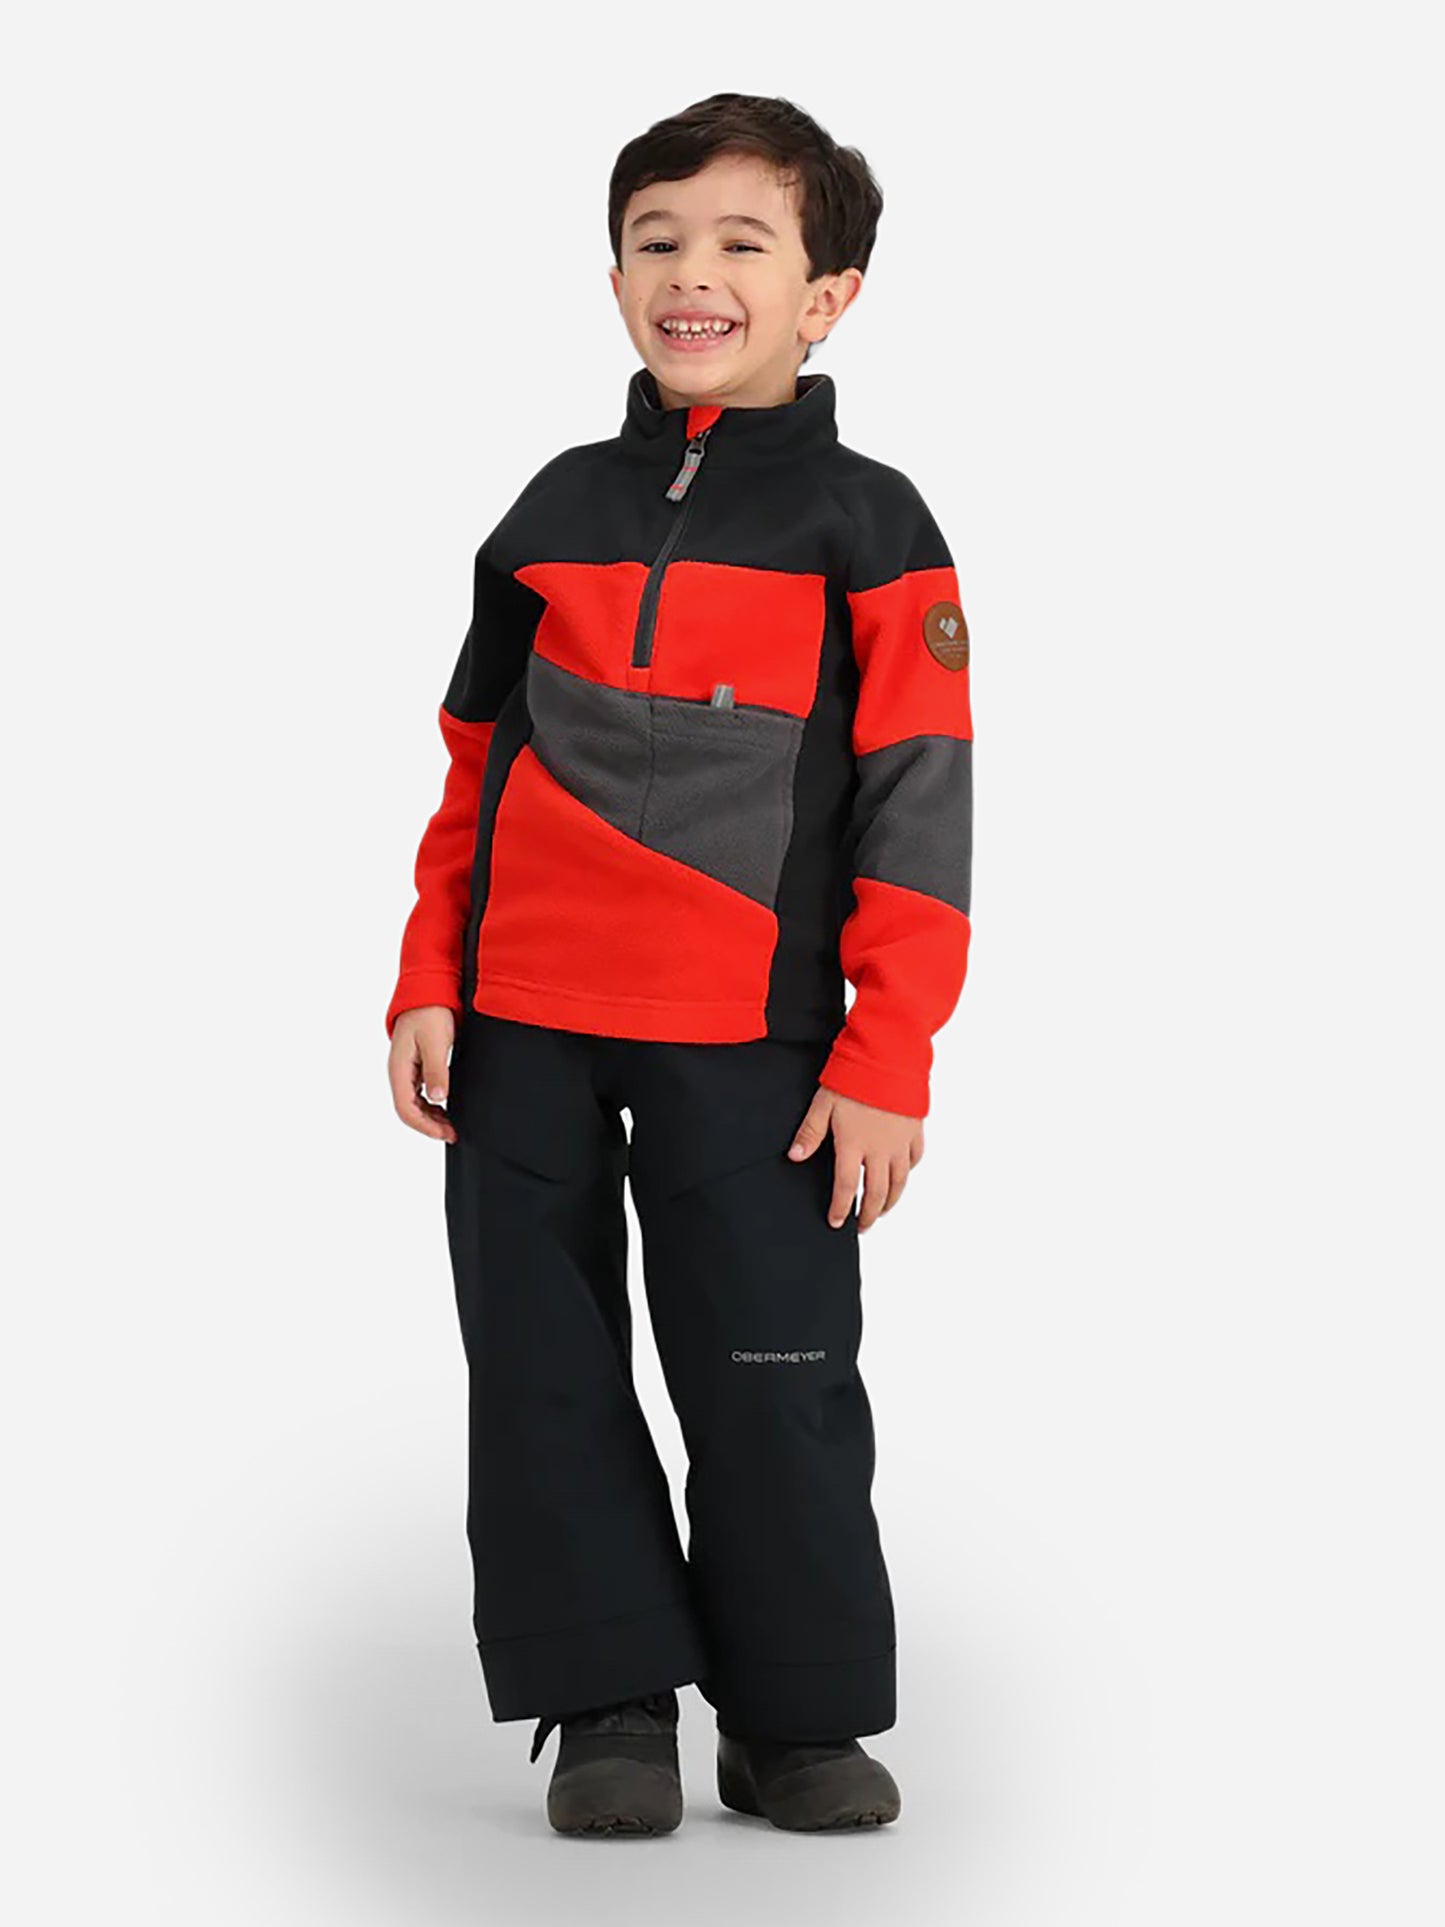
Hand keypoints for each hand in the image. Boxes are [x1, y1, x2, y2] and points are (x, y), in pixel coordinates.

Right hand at [388, 1006, 457, 1142]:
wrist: (427, 991)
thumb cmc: (429, 1012)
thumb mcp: (436, 1042)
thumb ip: (436, 1071)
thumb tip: (437, 1098)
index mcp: (399, 1069)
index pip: (406, 1110)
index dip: (425, 1126)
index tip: (445, 1133)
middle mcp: (399, 1072)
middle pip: (409, 1110)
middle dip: (429, 1125)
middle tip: (452, 1133)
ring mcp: (406, 1069)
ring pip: (413, 1103)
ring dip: (430, 1116)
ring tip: (450, 1124)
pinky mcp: (414, 1065)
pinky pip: (419, 1092)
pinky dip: (431, 1104)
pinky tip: (444, 1106)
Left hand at [788, 1085, 924, 1230]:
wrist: (888, 1057)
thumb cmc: (853, 1077)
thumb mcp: (823, 1103)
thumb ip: (810, 1132)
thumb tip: (795, 1157)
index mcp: (854, 1145)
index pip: (847, 1187)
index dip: (841, 1208)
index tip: (836, 1222)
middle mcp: (880, 1149)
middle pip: (877, 1192)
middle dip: (869, 1214)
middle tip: (862, 1226)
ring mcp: (900, 1141)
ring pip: (899, 1182)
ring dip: (891, 1201)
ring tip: (883, 1211)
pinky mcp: (915, 1129)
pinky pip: (914, 1158)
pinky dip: (908, 1172)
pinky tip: (902, 1176)